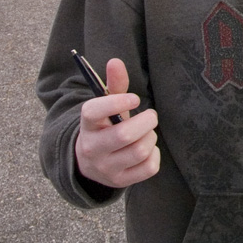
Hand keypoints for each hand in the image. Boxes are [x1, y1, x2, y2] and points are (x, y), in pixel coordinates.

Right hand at [75, 58, 159, 187]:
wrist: (91, 163)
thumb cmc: (106, 127)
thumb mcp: (106, 107)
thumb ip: (113, 85)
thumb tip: (115, 61)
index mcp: (87, 125)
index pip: (93, 111)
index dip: (117, 102)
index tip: (135, 98)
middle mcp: (92, 148)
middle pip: (124, 134)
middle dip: (146, 121)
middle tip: (150, 116)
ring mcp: (105, 168)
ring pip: (139, 151)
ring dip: (151, 137)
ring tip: (147, 133)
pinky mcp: (120, 182)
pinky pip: (149, 168)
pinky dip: (155, 155)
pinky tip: (148, 150)